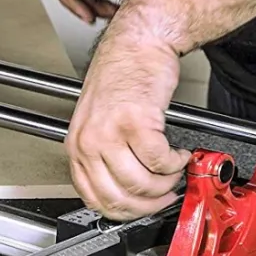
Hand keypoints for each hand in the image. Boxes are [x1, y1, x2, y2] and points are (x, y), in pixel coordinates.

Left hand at [65, 25, 191, 220]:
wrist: (137, 44)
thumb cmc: (122, 78)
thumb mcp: (99, 123)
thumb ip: (106, 158)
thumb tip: (128, 193)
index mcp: (77, 147)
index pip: (95, 199)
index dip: (125, 211)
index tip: (144, 208)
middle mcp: (88, 142)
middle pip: (118, 197)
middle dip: (149, 204)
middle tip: (166, 194)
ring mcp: (109, 132)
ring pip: (140, 183)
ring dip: (165, 183)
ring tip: (174, 170)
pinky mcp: (135, 121)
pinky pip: (159, 160)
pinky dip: (175, 162)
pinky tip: (179, 153)